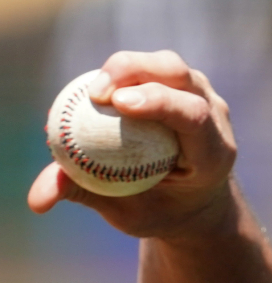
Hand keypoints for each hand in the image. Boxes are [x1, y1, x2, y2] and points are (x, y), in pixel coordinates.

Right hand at [28, 50, 238, 242]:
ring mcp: (204, 97)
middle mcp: (215, 119)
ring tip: (94, 91)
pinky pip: (153, 68)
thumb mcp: (130, 214)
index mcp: (213, 155)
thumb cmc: (161, 211)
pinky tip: (100, 90)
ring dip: (126, 68)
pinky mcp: (186, 87)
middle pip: (178, 75)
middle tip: (94, 92)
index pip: (193, 117)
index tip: (117, 103)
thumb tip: (41, 196)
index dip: (157, 102)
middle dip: (134, 71)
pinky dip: (125, 73)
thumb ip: (88, 197)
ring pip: (167, 65)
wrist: (195, 203)